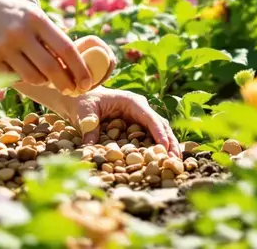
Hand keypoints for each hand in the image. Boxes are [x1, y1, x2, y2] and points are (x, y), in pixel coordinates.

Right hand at [0, 0, 90, 93]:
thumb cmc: (5, 9)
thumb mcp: (29, 12)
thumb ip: (48, 33)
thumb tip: (72, 61)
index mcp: (36, 18)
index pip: (67, 49)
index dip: (80, 69)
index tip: (87, 82)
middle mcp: (20, 33)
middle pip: (52, 68)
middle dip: (66, 84)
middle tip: (72, 90)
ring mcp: (3, 47)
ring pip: (34, 78)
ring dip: (45, 83)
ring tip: (47, 79)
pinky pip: (14, 78)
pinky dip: (23, 78)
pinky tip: (22, 69)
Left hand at [54, 87, 181, 157]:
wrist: (80, 96)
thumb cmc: (83, 102)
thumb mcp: (85, 114)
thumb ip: (89, 129)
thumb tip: (89, 150)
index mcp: (131, 101)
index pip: (150, 118)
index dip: (159, 133)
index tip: (166, 148)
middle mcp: (140, 108)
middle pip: (160, 124)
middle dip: (169, 141)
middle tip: (176, 158)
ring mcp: (140, 116)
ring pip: (160, 130)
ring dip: (168, 144)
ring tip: (175, 161)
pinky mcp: (137, 124)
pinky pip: (151, 134)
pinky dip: (159, 145)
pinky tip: (164, 158)